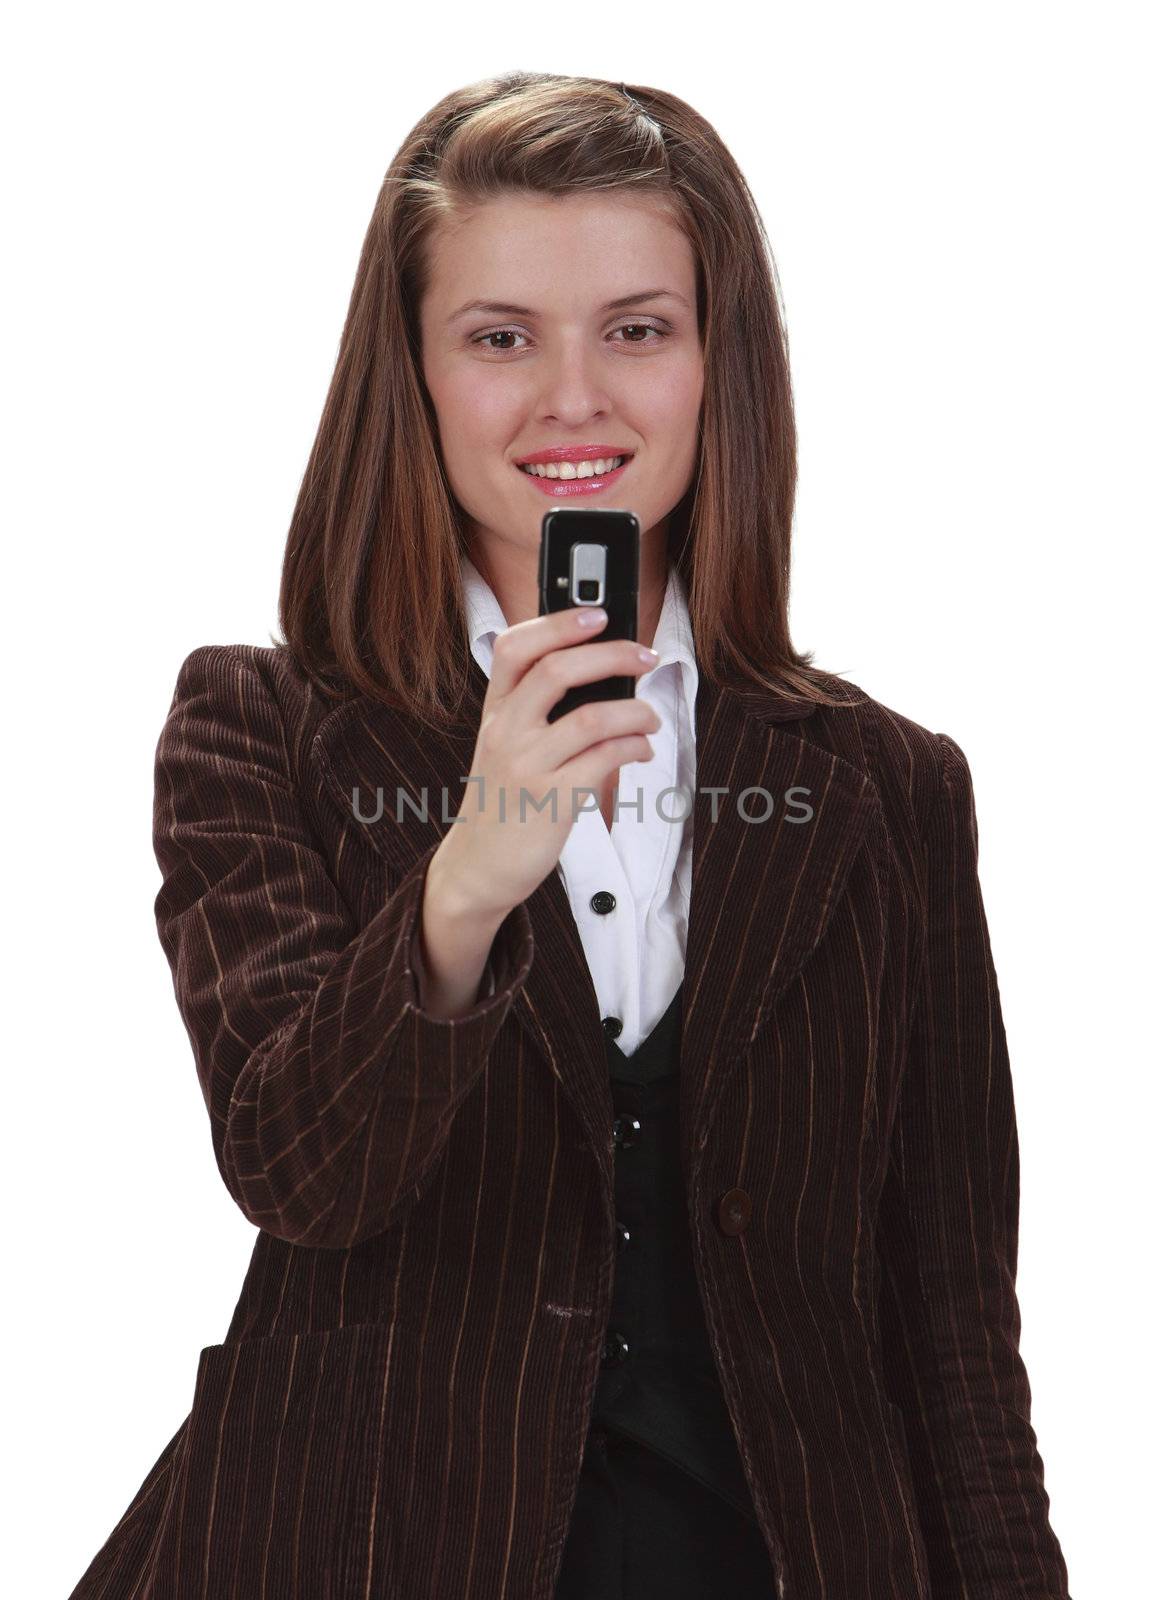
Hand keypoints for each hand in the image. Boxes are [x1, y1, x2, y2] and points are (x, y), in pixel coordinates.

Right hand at [432, 606, 661, 921]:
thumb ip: (538, 708)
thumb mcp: (506, 744)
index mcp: (495, 710)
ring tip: (650, 718)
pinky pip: (604, 760)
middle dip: (613, 655)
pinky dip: (634, 747)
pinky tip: (641, 750)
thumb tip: (604, 673)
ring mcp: (527, 766)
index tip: (598, 614)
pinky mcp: (551, 801)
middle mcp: (506, 732)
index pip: (514, 647)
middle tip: (646, 657)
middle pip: (558, 670)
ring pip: (592, 718)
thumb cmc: (504, 798)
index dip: (558, 622)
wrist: (479, 865)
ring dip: (636, 712)